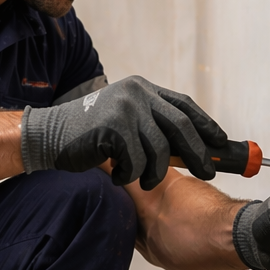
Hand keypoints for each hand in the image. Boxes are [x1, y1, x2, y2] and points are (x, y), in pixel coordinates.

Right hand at [20, 75, 227, 190]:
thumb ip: (150, 123)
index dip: (206, 124)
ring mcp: (125, 109)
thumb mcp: (123, 119)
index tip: (220, 142)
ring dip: (155, 173)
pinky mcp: (113, 127)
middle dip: (197, 153)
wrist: (49, 135)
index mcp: (143, 88)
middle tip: (208, 171)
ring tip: (145, 181)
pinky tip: (121, 177)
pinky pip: (137, 161)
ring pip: (159, 150)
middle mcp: (137, 94)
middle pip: (180, 126)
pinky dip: (132, 175)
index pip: (184, 105)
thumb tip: (188, 148)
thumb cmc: (88, 134)